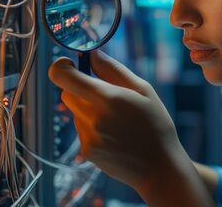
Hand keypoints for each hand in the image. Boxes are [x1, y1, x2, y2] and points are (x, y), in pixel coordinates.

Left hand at [48, 50, 212, 205]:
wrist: (160, 167)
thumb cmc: (155, 125)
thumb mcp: (143, 90)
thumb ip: (113, 69)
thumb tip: (93, 53)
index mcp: (107, 98)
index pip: (62, 76)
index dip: (62, 67)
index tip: (71, 65)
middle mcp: (92, 118)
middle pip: (66, 92)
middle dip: (80, 88)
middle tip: (104, 94)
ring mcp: (87, 137)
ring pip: (75, 111)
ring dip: (87, 109)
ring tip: (116, 119)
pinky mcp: (86, 151)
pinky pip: (81, 129)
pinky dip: (91, 126)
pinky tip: (113, 134)